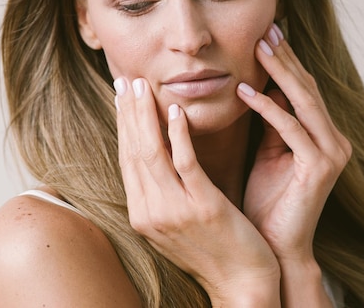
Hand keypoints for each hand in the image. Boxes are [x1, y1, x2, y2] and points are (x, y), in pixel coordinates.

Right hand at [114, 77, 280, 305]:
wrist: (242, 283)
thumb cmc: (214, 248)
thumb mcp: (178, 219)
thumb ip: (163, 189)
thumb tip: (158, 153)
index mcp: (142, 214)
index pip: (127, 159)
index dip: (123, 125)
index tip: (121, 97)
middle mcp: (150, 212)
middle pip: (133, 151)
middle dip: (128, 112)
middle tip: (125, 80)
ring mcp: (174, 211)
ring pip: (151, 152)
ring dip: (145, 115)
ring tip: (144, 86)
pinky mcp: (202, 206)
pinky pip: (185, 162)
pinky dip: (177, 134)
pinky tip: (175, 110)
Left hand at [238, 23, 351, 263]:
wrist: (276, 247)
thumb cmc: (268, 200)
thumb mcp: (268, 152)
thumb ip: (271, 122)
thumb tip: (263, 87)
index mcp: (323, 135)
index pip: (303, 89)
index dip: (285, 61)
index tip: (265, 35)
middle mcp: (334, 140)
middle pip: (306, 88)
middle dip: (284, 57)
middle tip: (265, 28)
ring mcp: (331, 153)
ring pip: (303, 101)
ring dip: (279, 72)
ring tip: (258, 46)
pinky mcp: (320, 167)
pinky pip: (290, 128)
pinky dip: (267, 108)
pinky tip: (245, 91)